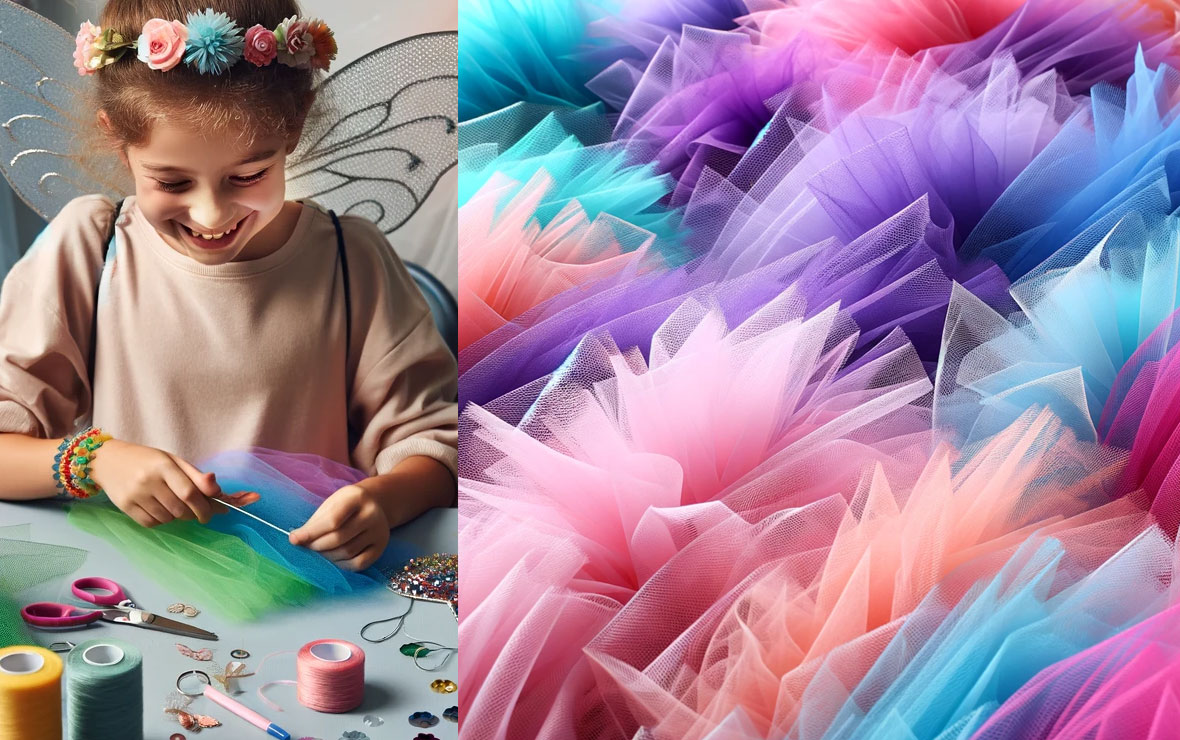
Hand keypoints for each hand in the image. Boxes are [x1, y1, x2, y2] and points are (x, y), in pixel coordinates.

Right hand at [89, 439, 221, 526]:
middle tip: (197, 511)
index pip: (189, 493)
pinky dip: (161, 521)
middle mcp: (148, 480)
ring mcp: (135, 494)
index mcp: (164, 465)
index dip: (205, 507)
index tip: (212, 513)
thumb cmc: (147, 460)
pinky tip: (160, 510)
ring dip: (177, 517)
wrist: (108, 460)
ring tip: (174, 505)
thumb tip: (218, 492)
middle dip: (194, 514)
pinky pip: (151, 523)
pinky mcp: (125, 506)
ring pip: (167, 518)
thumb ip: (196, 476)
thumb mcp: (173, 461)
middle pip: (180, 509)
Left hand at [288, 484, 389, 570]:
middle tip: (307, 547)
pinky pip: (359, 563)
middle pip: (339, 538)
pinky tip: (334, 558)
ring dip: (327, 556)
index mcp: (357, 497)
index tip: (294, 539)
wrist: (375, 504)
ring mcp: (379, 531)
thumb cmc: (346, 505)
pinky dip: (342, 565)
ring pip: (347, 552)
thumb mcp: (331, 504)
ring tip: (319, 552)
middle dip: (317, 546)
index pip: (332, 520)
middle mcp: (372, 514)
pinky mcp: (381, 547)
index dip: (311, 532)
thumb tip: (295, 540)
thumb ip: (314, 522)